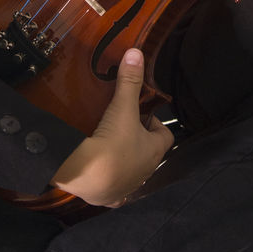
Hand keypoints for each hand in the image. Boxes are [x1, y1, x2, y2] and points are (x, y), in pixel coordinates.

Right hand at [51, 48, 174, 206]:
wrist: (87, 174)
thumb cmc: (112, 143)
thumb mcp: (122, 107)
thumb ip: (129, 81)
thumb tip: (136, 53)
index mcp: (154, 152)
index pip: (165, 135)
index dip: (155, 123)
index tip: (142, 113)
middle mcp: (145, 172)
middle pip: (148, 154)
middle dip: (139, 141)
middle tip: (123, 126)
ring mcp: (127, 188)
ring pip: (132, 173)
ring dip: (125, 162)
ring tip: (109, 147)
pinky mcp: (107, 198)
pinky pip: (114, 194)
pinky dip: (110, 186)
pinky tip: (101, 177)